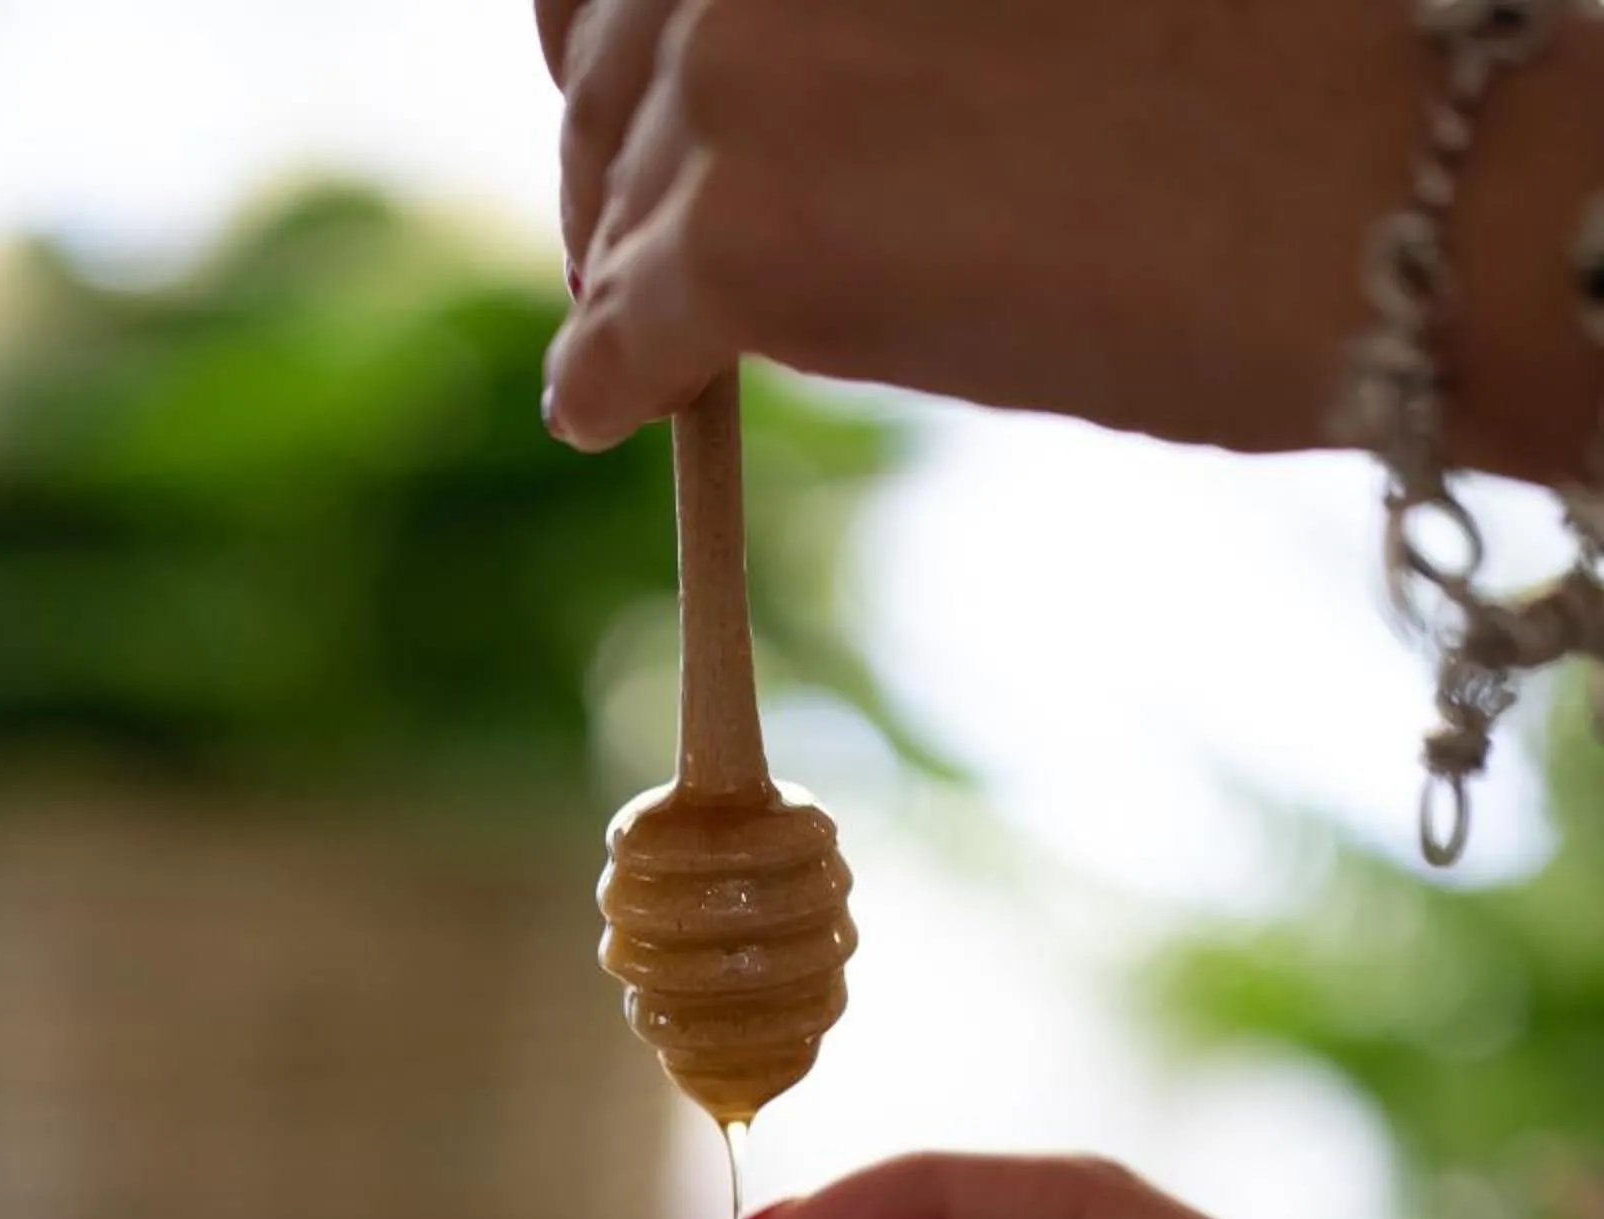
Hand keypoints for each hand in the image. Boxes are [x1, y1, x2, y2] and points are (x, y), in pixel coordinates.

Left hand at [535, 0, 1592, 485]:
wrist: (1380, 193)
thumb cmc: (1268, 79)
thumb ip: (886, 17)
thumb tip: (803, 102)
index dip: (644, 37)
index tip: (656, 105)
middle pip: (614, 66)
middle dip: (625, 164)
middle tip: (647, 256)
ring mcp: (741, 73)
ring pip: (616, 201)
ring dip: (635, 274)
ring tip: (664, 343)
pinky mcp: (742, 236)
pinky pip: (619, 330)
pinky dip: (610, 379)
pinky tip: (605, 411)